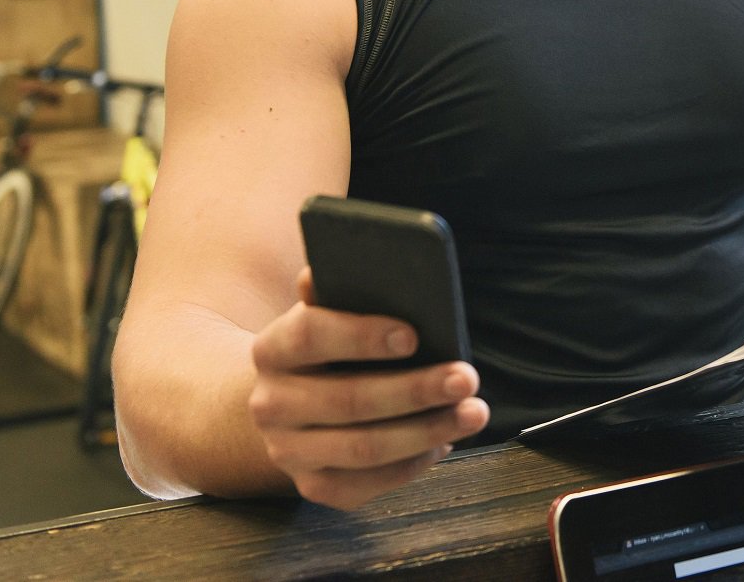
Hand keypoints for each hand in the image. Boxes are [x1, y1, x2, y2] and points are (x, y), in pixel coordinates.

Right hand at [245, 268, 488, 508]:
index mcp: (272, 347)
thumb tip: (371, 257)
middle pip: (348, 400)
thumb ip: (344, 288)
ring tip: (473, 412)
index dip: (362, 334)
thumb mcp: (328, 312)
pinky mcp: (312, 485)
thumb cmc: (328, 345)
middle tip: (467, 377)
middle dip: (415, 390)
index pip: (310, 334)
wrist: (285, 401)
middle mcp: (270, 403)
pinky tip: (444, 441)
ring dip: (427, 431)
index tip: (413, 335)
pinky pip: (367, 485)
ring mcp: (288, 451)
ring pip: (363, 449)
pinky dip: (412, 464)